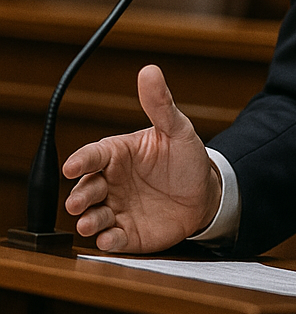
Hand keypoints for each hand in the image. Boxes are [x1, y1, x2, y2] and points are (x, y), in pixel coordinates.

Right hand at [63, 64, 221, 252]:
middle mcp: (111, 182)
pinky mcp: (127, 233)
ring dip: (88, 221)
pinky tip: (110, 239)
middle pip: (85, 188)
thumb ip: (160, 104)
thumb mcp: (177, 129)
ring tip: (91, 223)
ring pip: (93, 216)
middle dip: (78, 196)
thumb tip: (149, 71)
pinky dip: (108, 241)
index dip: (80, 160)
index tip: (72, 166)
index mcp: (118, 154)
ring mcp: (117, 209)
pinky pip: (112, 239)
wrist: (205, 193)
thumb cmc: (186, 159)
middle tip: (78, 201)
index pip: (93, 154)